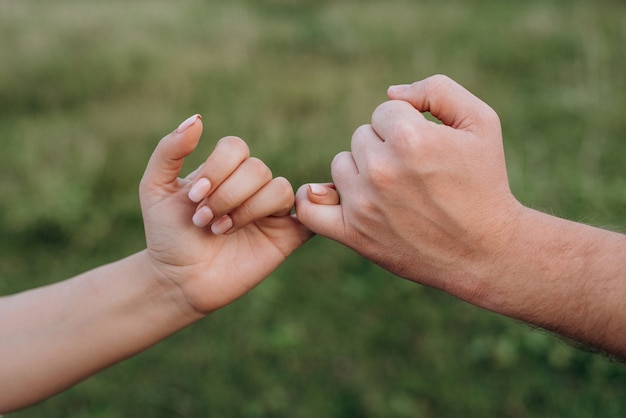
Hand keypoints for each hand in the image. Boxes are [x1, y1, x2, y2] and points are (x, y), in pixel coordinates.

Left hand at [140, 115, 311, 313]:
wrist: (178, 280)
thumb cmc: (167, 235)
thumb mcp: (155, 188)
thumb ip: (169, 150)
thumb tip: (197, 119)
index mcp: (225, 171)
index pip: (236, 147)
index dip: (218, 168)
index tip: (194, 198)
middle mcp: (250, 187)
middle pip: (257, 169)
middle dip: (227, 195)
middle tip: (203, 221)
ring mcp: (270, 211)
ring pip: (280, 189)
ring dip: (248, 210)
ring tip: (221, 231)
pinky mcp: (286, 237)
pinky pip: (308, 216)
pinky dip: (305, 212)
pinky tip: (269, 226)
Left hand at [296, 75, 523, 296]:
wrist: (485, 251)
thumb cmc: (485, 183)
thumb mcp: (481, 122)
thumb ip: (437, 90)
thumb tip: (391, 94)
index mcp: (410, 138)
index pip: (384, 112)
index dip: (407, 126)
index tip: (426, 149)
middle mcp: (381, 169)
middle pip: (361, 136)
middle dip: (386, 147)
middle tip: (415, 174)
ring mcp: (364, 203)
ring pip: (341, 165)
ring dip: (361, 172)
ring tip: (395, 191)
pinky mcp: (353, 233)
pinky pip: (310, 209)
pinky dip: (314, 200)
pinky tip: (329, 197)